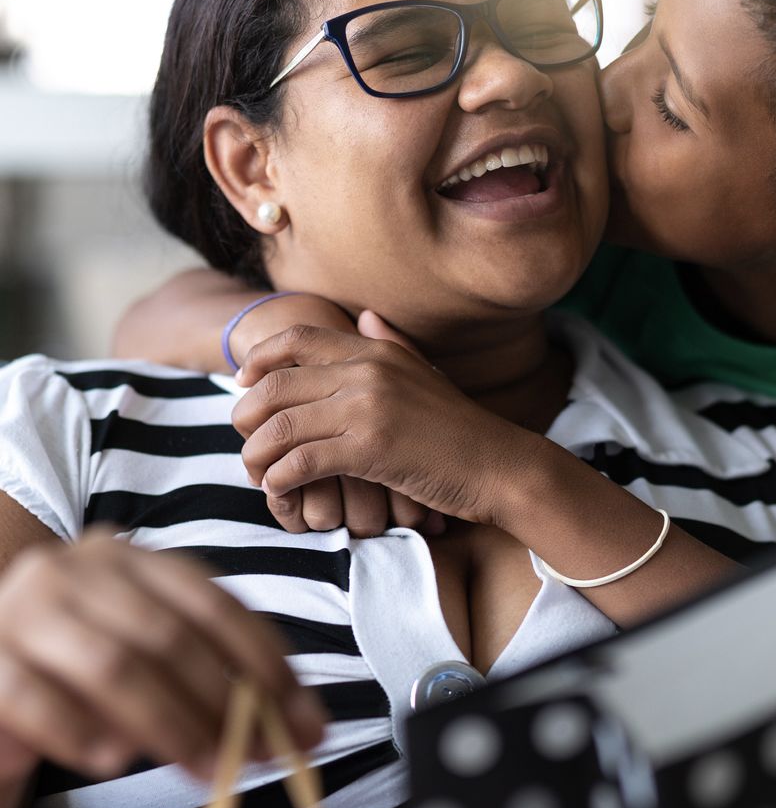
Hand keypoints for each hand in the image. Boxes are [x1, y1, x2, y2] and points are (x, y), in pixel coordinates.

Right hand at [0, 531, 324, 780]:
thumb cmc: (81, 670)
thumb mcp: (153, 654)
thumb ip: (218, 673)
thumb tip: (304, 723)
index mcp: (130, 556)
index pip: (212, 601)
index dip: (263, 658)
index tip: (302, 714)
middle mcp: (77, 569)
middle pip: (169, 635)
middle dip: (225, 701)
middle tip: (259, 754)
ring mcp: (25, 609)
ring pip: (114, 665)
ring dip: (171, 725)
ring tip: (206, 767)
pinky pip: (37, 700)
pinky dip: (84, 734)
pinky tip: (115, 761)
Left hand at [233, 322, 543, 530]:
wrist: (499, 465)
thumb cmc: (459, 428)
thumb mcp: (424, 373)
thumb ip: (391, 343)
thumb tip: (365, 315)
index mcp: (376, 351)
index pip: (298, 337)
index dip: (260, 358)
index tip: (243, 383)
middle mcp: (367, 371)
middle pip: (276, 383)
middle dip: (246, 415)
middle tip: (247, 441)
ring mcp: (367, 408)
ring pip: (279, 426)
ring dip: (257, 455)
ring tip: (259, 473)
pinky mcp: (369, 449)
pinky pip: (299, 462)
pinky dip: (279, 482)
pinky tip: (282, 493)